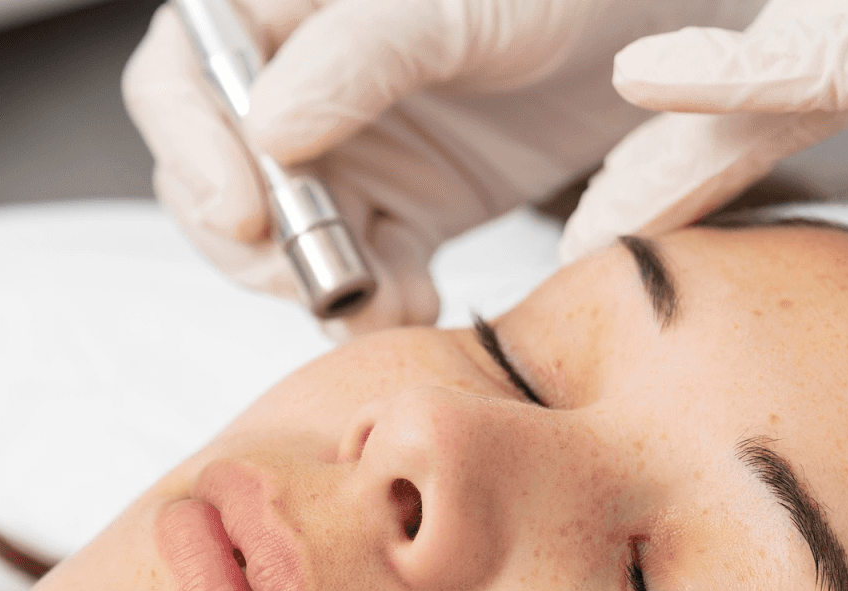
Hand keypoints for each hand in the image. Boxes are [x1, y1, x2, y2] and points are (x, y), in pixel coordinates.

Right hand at [123, 0, 762, 333]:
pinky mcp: (409, 208)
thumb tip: (265, 130)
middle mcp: (307, 81)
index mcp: (292, 8)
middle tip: (319, 279)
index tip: (244, 214)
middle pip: (218, 175)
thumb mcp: (459, 5)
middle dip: (256, 242)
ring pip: (287, 239)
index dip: (192, 150)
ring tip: (385, 300)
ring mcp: (356, 150)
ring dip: (322, 284)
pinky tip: (415, 303)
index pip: (185, 77)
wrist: (663, 33)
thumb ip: (360, 54)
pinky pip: (363, 270)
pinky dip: (377, 301)